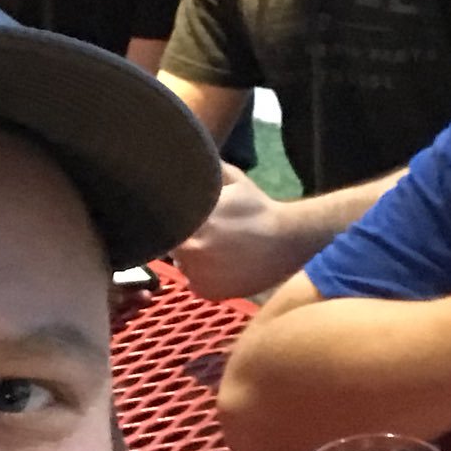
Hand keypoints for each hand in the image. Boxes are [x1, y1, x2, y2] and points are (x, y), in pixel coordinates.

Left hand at [174, 166, 321, 299]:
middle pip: (169, 244)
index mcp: (194, 220)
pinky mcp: (208, 291)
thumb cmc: (258, 208)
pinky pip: (194, 281)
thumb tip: (186, 158)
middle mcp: (192, 249)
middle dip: (179, 237)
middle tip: (201, 232)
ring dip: (189, 257)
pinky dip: (202, 275)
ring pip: (180, 263)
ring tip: (214, 247)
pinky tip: (220, 264)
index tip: (182, 216)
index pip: (163, 223)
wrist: (287, 241)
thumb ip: (206, 170)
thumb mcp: (233, 179)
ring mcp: (199, 273)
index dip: (169, 220)